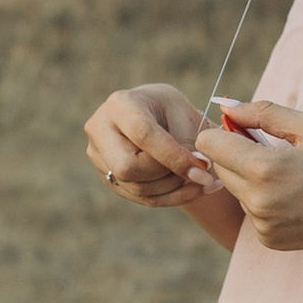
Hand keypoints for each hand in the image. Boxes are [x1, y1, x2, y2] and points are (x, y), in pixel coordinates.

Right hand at [84, 81, 215, 208]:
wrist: (156, 117)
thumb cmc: (172, 111)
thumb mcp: (184, 114)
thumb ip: (188, 143)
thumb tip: (197, 175)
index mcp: (120, 104)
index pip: (142, 134)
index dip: (173, 155)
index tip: (203, 166)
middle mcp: (100, 130)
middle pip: (127, 168)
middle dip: (167, 175)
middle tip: (198, 171)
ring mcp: (99, 157)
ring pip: (136, 188)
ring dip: (174, 188)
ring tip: (200, 178)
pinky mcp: (108, 177)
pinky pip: (140, 198)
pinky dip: (172, 197)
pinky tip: (196, 189)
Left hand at [201, 105, 302, 253]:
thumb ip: (264, 113)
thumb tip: (229, 108)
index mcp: (264, 169)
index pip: (209, 143)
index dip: (223, 130)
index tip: (245, 129)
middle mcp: (256, 201)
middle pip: (218, 168)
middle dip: (235, 154)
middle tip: (272, 149)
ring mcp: (262, 224)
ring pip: (235, 191)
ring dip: (250, 179)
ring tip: (290, 175)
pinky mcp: (269, 240)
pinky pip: (252, 212)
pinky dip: (264, 202)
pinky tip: (295, 198)